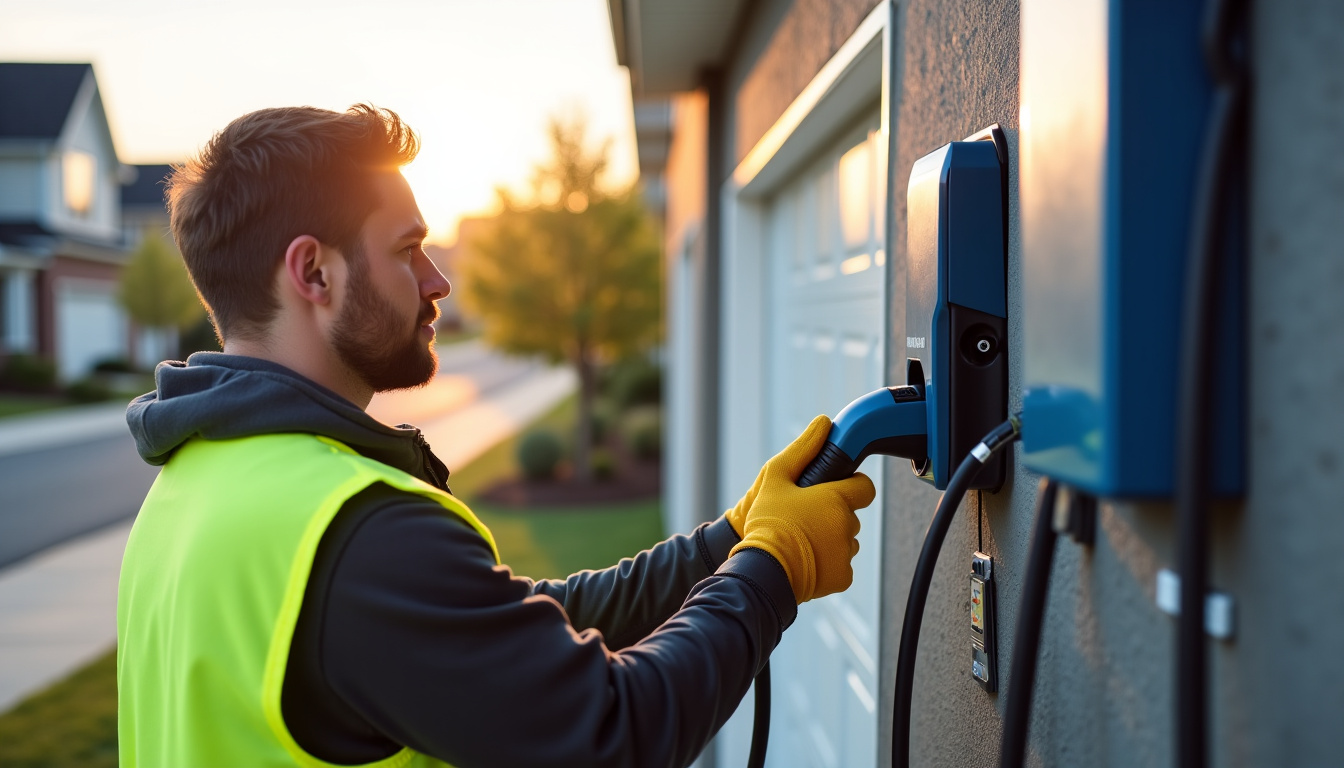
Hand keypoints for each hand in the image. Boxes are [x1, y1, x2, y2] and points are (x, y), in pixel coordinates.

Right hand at [729, 415, 876, 602]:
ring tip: (801, 540)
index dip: (851, 486)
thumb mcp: (776, 478)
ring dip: (830, 538)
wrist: (762, 571)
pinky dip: (827, 563)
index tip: (834, 490)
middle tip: (804, 518)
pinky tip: (805, 559)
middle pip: (850, 515)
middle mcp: (847, 524)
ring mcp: (846, 552)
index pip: (864, 487)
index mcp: (836, 499)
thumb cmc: (767, 522)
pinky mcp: (842, 577)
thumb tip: (823, 423)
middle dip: (833, 514)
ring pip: (845, 540)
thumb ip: (803, 449)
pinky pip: (840, 565)